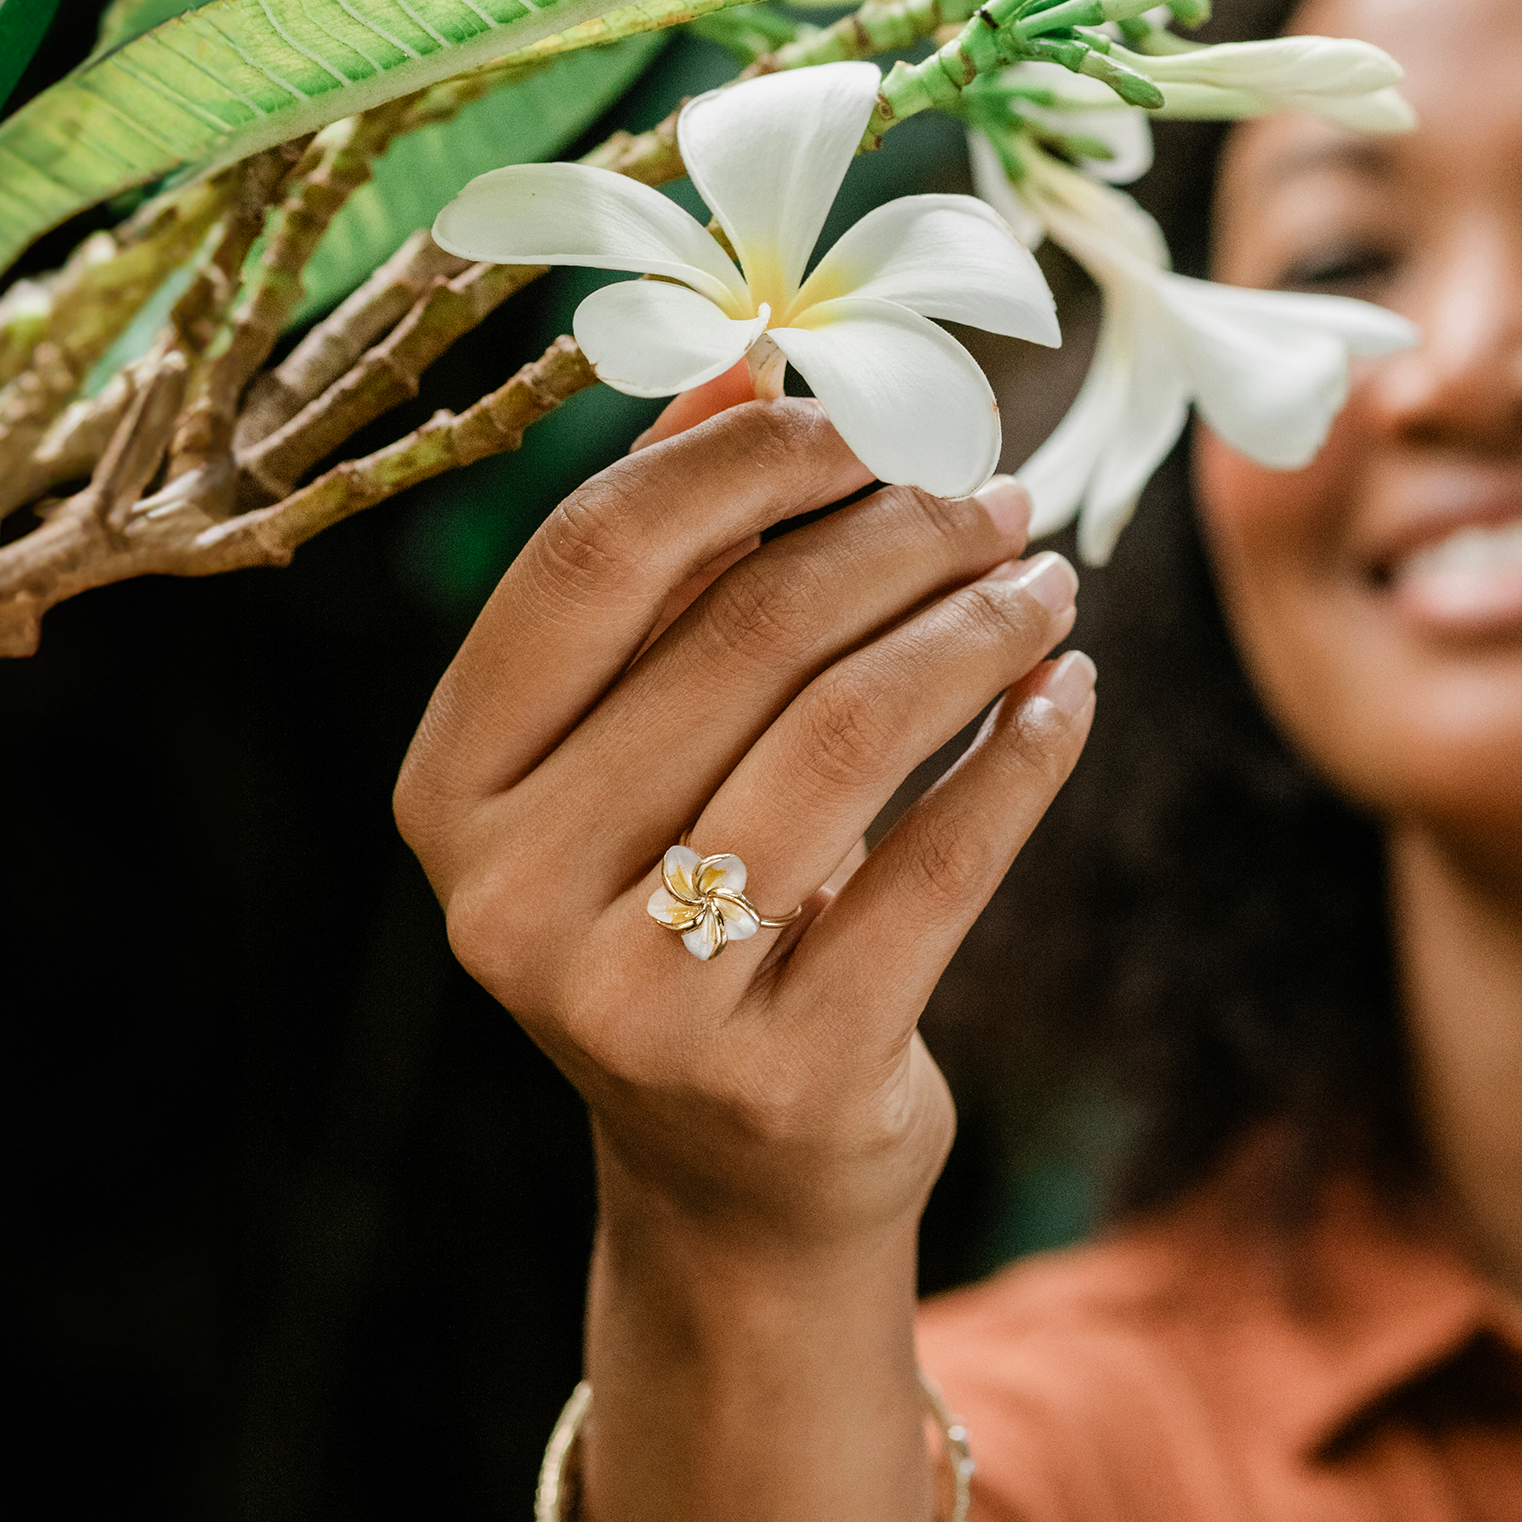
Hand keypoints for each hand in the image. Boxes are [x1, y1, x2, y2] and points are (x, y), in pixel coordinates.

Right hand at [395, 398, 1094, 1255]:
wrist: (733, 1166)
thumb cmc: (687, 904)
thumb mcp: (641, 745)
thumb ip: (672, 561)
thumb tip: (746, 355)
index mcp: (453, 787)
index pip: (591, 560)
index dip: (742, 459)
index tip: (867, 415)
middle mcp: (508, 898)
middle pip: (741, 636)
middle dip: (899, 536)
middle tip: (998, 499)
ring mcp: (636, 1003)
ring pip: (849, 735)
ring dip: (977, 630)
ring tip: (1046, 581)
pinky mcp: (781, 1078)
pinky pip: (941, 867)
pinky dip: (1026, 758)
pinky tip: (1068, 697)